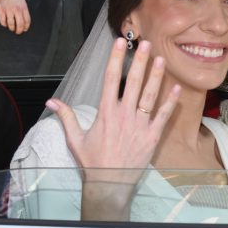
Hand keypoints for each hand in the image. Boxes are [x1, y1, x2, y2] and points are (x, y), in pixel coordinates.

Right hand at [0, 0, 30, 33]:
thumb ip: (24, 8)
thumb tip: (24, 17)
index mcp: (23, 7)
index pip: (27, 20)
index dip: (26, 27)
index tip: (25, 29)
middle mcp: (17, 10)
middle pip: (20, 24)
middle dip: (19, 30)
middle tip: (18, 32)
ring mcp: (9, 10)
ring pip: (11, 24)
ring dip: (11, 28)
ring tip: (12, 29)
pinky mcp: (1, 10)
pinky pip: (2, 21)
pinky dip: (4, 24)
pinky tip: (5, 24)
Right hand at [49, 38, 179, 179]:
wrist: (110, 183)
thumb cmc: (93, 161)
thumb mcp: (75, 139)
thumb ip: (66, 117)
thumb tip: (51, 102)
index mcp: (106, 112)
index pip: (110, 79)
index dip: (115, 59)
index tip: (120, 43)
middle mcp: (124, 115)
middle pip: (133, 82)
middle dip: (140, 61)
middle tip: (147, 43)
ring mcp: (139, 124)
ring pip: (150, 95)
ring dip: (156, 76)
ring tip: (161, 59)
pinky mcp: (152, 135)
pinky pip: (163, 115)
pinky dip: (170, 102)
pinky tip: (176, 88)